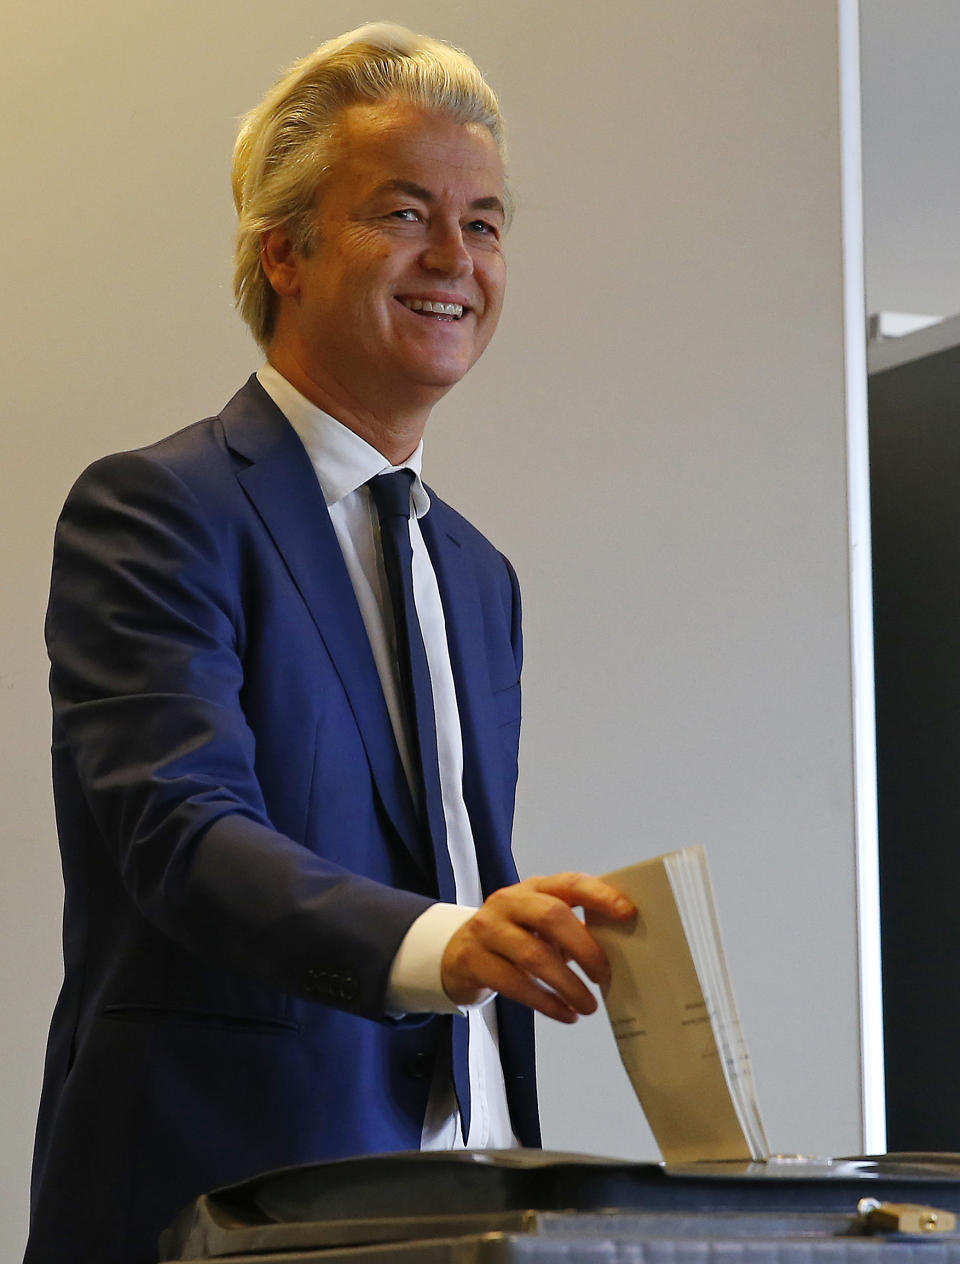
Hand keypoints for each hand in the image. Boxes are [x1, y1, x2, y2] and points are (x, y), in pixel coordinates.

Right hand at [441, 872, 634, 1022]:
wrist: (455, 954)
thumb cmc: (512, 938)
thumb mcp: (539, 925)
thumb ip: (572, 927)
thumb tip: (620, 947)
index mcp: (533, 888)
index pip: (570, 883)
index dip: (600, 895)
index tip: (628, 913)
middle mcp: (508, 902)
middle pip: (552, 917)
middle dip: (585, 949)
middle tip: (606, 976)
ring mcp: (487, 930)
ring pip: (534, 955)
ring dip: (568, 984)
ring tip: (589, 1006)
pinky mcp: (473, 960)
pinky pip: (515, 984)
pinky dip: (546, 1002)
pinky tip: (565, 1014)